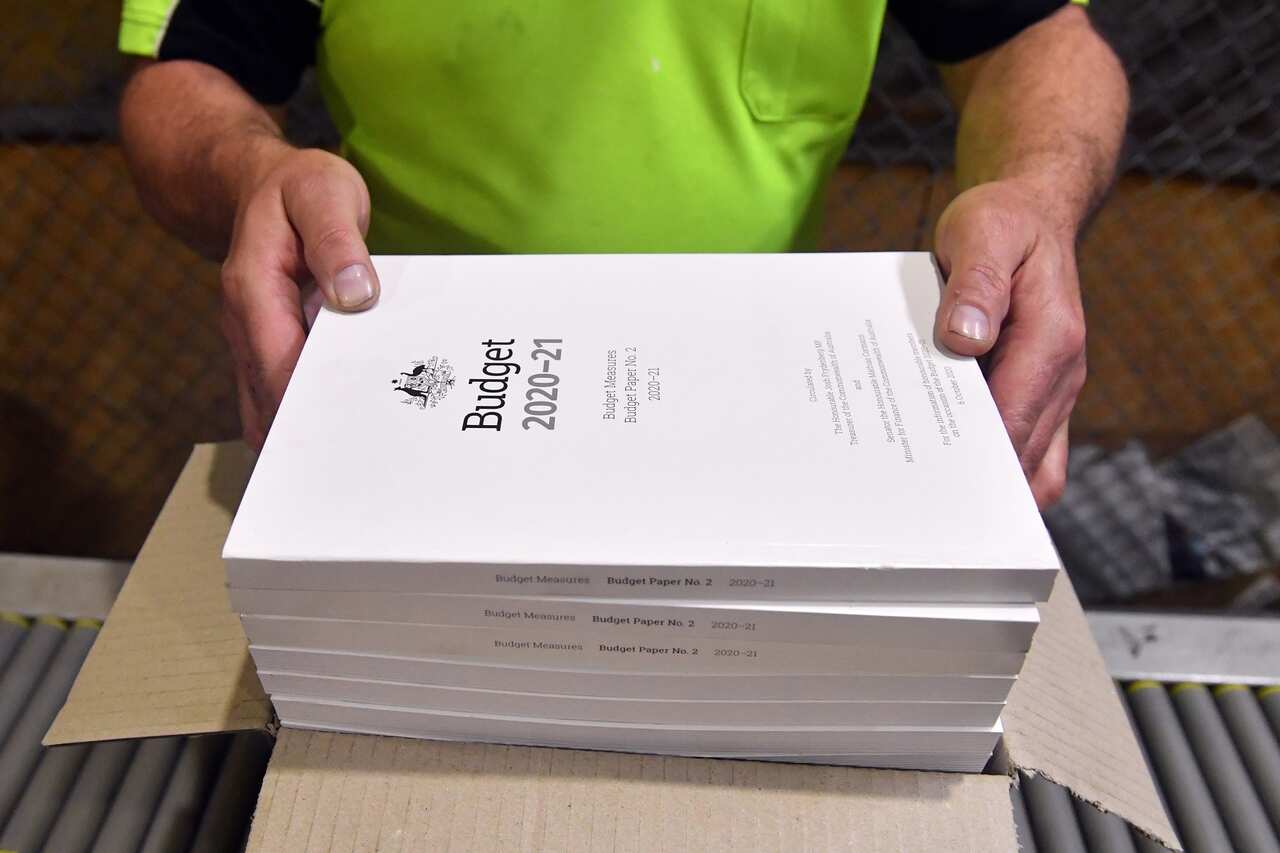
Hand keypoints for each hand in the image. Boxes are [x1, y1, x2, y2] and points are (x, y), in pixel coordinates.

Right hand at [220, 146, 379, 449]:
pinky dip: (307, 413)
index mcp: (254, 290)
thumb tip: (355, 294)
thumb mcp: (324, 193)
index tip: (347, 436)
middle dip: (310, 433)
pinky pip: (281, 391)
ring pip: (270, 405)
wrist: (259, 182)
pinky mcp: (269, 344)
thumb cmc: (298, 188)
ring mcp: (253, 339)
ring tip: (356, 465)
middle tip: (359, 467)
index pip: (279, 363)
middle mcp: (245, 323)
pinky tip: (346, 431)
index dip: (309, 403)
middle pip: (271, 398)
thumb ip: (338, 241)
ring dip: (306, 432)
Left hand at [932, 180, 1086, 507]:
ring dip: (986, 481)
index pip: (1015, 419)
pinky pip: (1022, 445)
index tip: (935, 486)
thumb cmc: (1005, 223)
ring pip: (1030, 463)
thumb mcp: (983, 234)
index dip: (978, 459)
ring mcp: (1051, 389)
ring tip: (928, 496)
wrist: (1031, 215)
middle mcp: (1060, 375)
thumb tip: (965, 339)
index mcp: (1051, 340)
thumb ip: (977, 284)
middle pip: (1023, 455)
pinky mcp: (1034, 393)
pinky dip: (990, 461)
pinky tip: (942, 461)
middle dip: (978, 484)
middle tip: (919, 505)